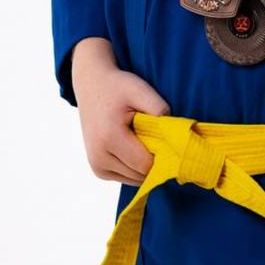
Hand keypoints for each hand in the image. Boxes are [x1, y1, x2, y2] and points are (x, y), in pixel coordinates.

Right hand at [71, 37, 170, 184]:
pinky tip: (135, 146)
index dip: (161, 155)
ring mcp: (97, 166)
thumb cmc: (117, 86)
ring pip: (134, 179)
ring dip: (144, 165)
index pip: (145, 164)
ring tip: (143, 139)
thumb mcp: (139, 89)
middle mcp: (99, 157)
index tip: (167, 139)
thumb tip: (174, 134)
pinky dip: (135, 166)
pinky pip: (126, 177)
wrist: (91, 85)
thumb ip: (159, 109)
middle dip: (154, 160)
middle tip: (157, 137)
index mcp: (109, 138)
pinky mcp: (98, 170)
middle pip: (140, 174)